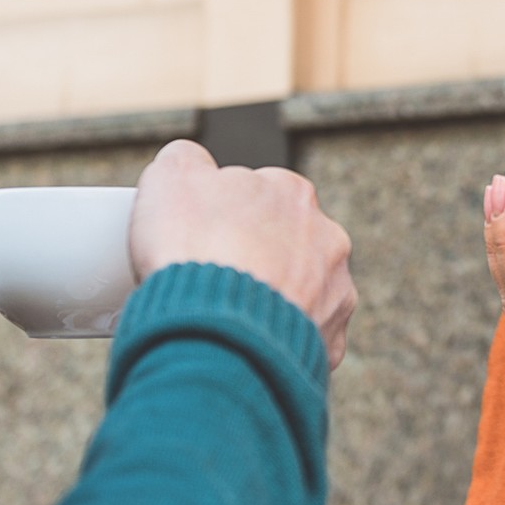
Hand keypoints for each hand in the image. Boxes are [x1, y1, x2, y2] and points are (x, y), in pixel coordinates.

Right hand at [130, 140, 356, 367]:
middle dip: (252, 258)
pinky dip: (275, 342)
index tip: (200, 236)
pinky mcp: (328, 342)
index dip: (222, 215)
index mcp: (292, 194)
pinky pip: (301, 339)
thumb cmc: (194, 250)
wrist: (214, 333)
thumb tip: (190, 161)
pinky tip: (245, 345)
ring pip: (298, 292)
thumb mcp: (170, 178)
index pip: (257, 195)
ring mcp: (333, 293)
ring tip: (226, 316)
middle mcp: (326, 239)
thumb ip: (185, 159)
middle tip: (211, 278)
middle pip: (283, 243)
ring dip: (268, 300)